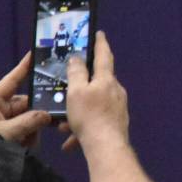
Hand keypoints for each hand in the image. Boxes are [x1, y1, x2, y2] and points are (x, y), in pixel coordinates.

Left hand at [0, 52, 51, 145]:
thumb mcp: (5, 133)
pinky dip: (27, 141)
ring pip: (27, 121)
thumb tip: (48, 114)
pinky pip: (23, 133)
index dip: (24, 67)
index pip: (12, 80)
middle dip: (36, 115)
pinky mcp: (5, 138)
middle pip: (26, 104)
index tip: (35, 53)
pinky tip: (26, 149)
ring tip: (28, 144)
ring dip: (32, 132)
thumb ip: (28, 122)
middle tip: (50, 122)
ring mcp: (2, 124)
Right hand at [65, 31, 129, 153]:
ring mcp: (118, 107)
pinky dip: (82, 128)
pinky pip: (96, 121)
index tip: (99, 33)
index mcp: (106, 79)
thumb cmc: (89, 116)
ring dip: (77, 112)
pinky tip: (71, 141)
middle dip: (81, 87)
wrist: (106, 148)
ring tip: (64, 125)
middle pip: (97, 82)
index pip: (103, 55)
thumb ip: (76, 73)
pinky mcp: (116, 123)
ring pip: (94, 104)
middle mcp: (116, 90)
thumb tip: (77, 58)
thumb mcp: (76, 92)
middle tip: (68, 91)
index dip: (99, 43)